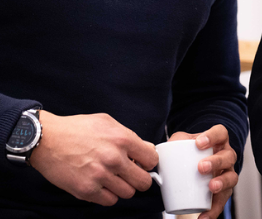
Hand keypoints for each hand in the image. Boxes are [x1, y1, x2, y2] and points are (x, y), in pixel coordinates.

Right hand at [28, 110, 157, 206]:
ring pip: (127, 193)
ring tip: (114, 179)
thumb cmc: (76, 129)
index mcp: (123, 139)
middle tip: (131, 175)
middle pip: (143, 182)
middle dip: (140, 178)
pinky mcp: (86, 190)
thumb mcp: (108, 122)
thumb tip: (144, 148)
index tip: (143, 163)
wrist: (47, 140)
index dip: (148, 163)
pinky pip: (109, 201)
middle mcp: (114, 159)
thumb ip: (128, 136)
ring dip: (123, 187)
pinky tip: (102, 185)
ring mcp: (100, 177)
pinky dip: (108, 195)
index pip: (152, 159)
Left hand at [168, 124, 236, 218]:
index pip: (220, 133)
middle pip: (228, 156)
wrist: (195, 168)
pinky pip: (222, 202)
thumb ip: (173, 144)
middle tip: (201, 167)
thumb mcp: (182, 144)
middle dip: (216, 161)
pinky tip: (203, 217)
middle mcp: (226, 157)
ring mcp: (227, 174)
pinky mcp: (224, 192)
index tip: (198, 143)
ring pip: (231, 177)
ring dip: (222, 182)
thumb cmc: (190, 154)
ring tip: (211, 187)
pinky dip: (214, 210)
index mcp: (217, 142)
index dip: (212, 136)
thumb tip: (156, 155)